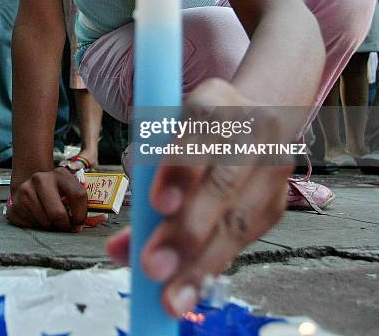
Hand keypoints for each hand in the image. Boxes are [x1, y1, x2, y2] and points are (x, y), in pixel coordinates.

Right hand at [6, 167, 87, 230]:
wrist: (27, 187)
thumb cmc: (55, 194)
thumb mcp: (68, 192)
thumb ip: (83, 205)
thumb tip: (102, 218)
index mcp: (61, 174)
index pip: (78, 194)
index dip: (81, 214)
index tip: (79, 222)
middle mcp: (42, 178)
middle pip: (58, 213)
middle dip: (65, 225)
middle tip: (65, 227)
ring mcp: (26, 189)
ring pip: (45, 222)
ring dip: (50, 226)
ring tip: (49, 218)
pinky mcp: (16, 203)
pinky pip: (32, 224)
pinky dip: (37, 226)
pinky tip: (36, 217)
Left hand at [106, 78, 293, 316]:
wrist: (256, 116)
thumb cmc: (196, 129)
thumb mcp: (167, 134)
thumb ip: (144, 181)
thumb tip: (118, 249)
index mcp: (215, 101)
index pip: (198, 130)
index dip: (180, 168)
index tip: (157, 204)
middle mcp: (251, 131)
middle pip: (222, 184)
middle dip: (186, 230)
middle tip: (153, 266)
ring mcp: (273, 166)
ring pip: (238, 219)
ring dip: (202, 262)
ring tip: (172, 296)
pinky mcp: (279, 199)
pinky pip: (248, 237)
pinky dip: (218, 263)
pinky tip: (194, 285)